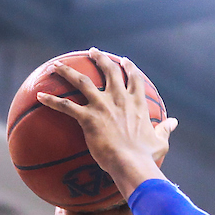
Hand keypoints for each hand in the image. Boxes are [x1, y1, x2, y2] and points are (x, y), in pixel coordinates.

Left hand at [36, 49, 177, 197]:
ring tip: (57, 65)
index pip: (134, 80)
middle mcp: (119, 99)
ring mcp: (102, 106)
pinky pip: (65, 106)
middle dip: (101, 59)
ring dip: (68, 71)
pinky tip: (39, 96)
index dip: (129, 68)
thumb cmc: (146, 156)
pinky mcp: (88, 118)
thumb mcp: (161, 141)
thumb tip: (174, 122)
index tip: (124, 61)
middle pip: (109, 72)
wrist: (132, 163)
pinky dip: (52, 100)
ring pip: (82, 81)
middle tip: (93, 52)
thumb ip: (165, 129)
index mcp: (137, 104)